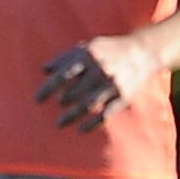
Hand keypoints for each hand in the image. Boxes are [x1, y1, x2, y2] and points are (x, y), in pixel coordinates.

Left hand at [39, 33, 165, 131]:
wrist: (142, 52)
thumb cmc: (108, 50)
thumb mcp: (87, 48)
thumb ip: (65, 58)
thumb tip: (44, 71)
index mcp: (88, 57)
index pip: (63, 75)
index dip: (48, 89)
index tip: (37, 100)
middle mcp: (100, 70)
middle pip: (74, 92)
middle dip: (63, 101)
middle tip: (59, 104)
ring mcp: (112, 84)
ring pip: (87, 106)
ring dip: (71, 117)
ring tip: (59, 124)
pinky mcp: (123, 97)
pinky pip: (105, 115)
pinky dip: (91, 125)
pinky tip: (80, 130)